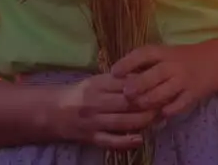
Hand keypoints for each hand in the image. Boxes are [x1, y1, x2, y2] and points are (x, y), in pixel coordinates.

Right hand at [42, 73, 159, 148]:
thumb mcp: (96, 81)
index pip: (126, 84)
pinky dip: (126, 141)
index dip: (146, 86)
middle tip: (165, 104)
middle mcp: (95, 102)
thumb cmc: (80, 94)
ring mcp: (93, 121)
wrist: (53, 111)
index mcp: (97, 84)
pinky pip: (111, 141)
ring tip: (158, 119)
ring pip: (123, 122)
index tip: (161, 86)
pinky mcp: (90, 138)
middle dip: (149, 104)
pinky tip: (140, 139)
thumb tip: (144, 77)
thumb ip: (117, 80)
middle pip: (128, 103)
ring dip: (143, 121)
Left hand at [110, 43, 217, 118]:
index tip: (114, 72)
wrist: (213, 62)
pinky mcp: (192, 95)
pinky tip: (158, 115)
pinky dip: (168, 111)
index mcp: (163, 53)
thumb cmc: (181, 59)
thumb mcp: (163, 54)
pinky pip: (179, 105)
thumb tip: (115, 76)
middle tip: (126, 94)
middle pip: (154, 74)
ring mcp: (184, 81)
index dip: (128, 62)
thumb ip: (144, 64)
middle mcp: (174, 65)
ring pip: (165, 92)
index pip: (144, 54)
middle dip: (139, 85)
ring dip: (149, 100)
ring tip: (138, 106)